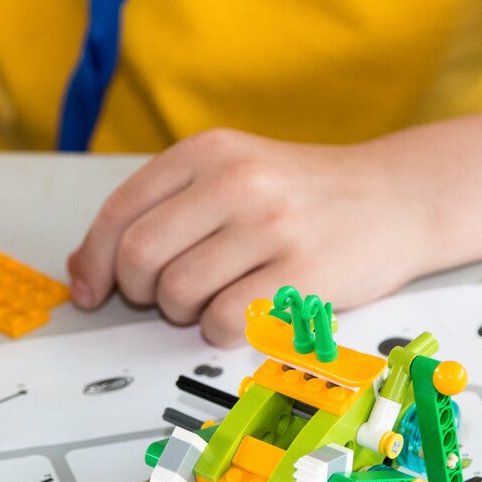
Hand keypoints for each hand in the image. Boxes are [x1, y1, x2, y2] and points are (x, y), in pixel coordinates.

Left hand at [67, 128, 434, 345]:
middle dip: (138, 290)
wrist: (396, 197)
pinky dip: (219, 330)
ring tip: (214, 296)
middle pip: (140, 256)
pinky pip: (223, 322)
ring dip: (184, 311)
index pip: (120, 211)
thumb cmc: (301, 195)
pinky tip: (243, 311)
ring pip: (178, 293)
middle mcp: (236, 181)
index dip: (95, 260)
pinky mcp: (302, 274)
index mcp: (208, 151)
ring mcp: (271, 226)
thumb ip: (159, 210)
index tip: (91, 289)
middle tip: (162, 295)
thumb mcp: (228, 176)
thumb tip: (85, 266)